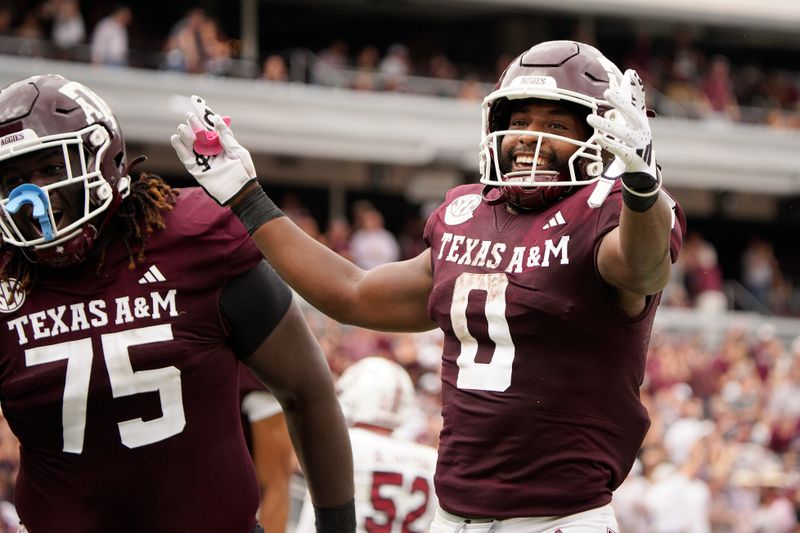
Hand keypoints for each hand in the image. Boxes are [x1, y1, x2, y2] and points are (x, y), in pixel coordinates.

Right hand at [171, 109, 255, 205]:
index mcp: (221, 143)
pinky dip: (179, 148)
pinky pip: (185, 157)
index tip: (195, 100)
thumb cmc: (244, 172)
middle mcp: (210, 149)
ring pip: (189, 143)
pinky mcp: (196, 169)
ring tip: (183, 127)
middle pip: (198, 132)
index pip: (210, 125)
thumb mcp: (237, 151)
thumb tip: (216, 118)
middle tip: (190, 117)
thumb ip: (225, 136)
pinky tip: (175, 138)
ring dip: (185, 134)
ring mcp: (202, 159)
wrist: (242, 192)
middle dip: (193, 123)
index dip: (203, 113)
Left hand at [587, 69, 659, 194]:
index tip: (630, 73)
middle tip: (608, 91)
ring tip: (590, 118)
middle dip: (622, 102)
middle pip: (633, 113)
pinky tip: (597, 138)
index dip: (636, 87)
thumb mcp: (632, 118)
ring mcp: (639, 144)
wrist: (643, 168)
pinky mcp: (633, 158)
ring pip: (623, 133)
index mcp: (641, 118)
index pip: (639, 100)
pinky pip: (619, 150)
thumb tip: (627, 73)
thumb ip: (629, 98)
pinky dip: (608, 144)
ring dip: (606, 125)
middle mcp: (642, 129)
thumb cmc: (634, 138)